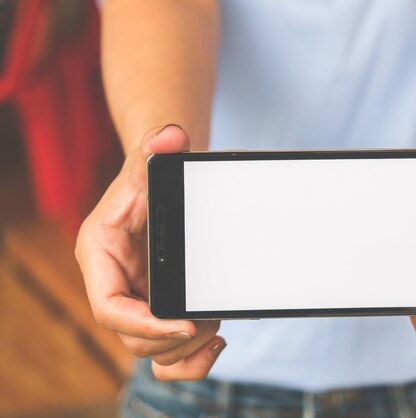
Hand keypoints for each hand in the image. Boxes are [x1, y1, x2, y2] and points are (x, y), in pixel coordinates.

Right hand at [75, 125, 225, 379]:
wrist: (158, 188)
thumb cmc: (147, 178)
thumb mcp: (147, 162)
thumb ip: (155, 148)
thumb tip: (172, 137)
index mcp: (102, 257)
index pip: (108, 307)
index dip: (141, 323)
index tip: (184, 324)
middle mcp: (115, 285)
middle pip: (132, 338)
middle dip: (171, 339)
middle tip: (209, 321)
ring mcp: (137, 301)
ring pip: (150, 353)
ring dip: (184, 353)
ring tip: (216, 329)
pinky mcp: (158, 309)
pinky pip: (166, 352)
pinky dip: (189, 359)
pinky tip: (217, 340)